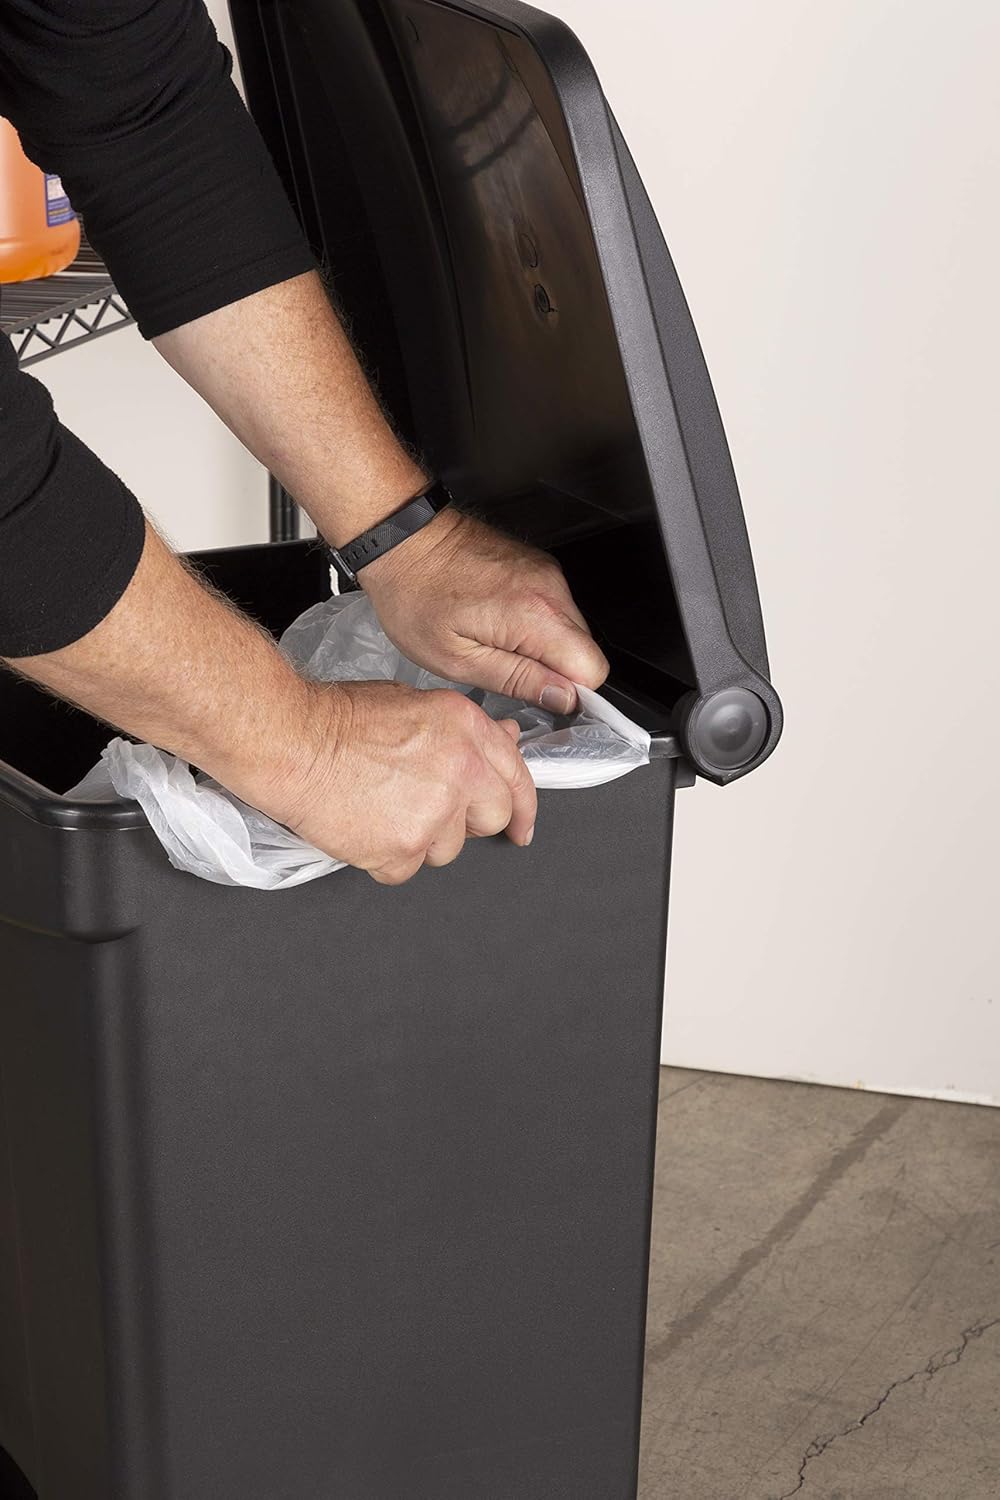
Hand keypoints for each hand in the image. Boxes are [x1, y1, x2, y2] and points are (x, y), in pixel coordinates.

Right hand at [245, 678, 536, 884]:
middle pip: (493, 818)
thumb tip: (506, 741)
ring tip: (382, 806)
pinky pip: (407, 869)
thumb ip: (467, 731)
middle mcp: (461, 772)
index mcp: (467, 730)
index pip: (517, 777)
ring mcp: (434, 815)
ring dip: (422, 838)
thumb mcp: (415, 703)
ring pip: (448, 849)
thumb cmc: (338, 718)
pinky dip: (387, 857)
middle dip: (467, 820)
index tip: (522, 825)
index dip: (522, 806)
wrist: (289, 742)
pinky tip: (365, 826)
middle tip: (429, 810)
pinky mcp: (402, 851)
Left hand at [359, 509, 609, 714]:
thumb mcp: (458, 659)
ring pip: (570, 631)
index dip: (569, 692)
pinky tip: (495, 620)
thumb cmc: (415, 596)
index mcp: (535, 615)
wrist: (402, 541)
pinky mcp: (538, 565)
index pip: (592, 669)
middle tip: (503, 666)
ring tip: (494, 640)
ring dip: (541, 647)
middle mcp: (550, 588)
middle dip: (553, 669)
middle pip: (585, 650)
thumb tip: (562, 698)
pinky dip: (533, 624)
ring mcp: (547, 572)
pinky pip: (554, 609)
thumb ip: (518, 681)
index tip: (537, 693)